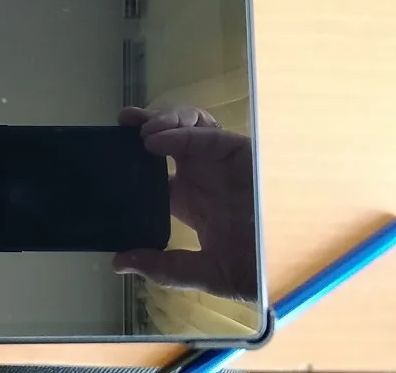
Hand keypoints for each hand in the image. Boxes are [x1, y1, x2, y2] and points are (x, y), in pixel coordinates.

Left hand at [112, 107, 257, 300]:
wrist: (287, 267)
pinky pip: (208, 135)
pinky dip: (181, 133)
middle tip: (121, 124)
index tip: (108, 151)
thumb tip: (118, 263)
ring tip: (141, 132)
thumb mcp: (200, 273)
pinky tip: (158, 141)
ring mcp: (220, 163)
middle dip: (144, 125)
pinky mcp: (240, 153)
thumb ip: (162, 268)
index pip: (153, 168)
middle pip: (168, 137)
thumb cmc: (249, 269)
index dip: (131, 157)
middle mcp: (201, 175)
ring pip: (189, 127)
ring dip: (163, 122)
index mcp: (188, 198)